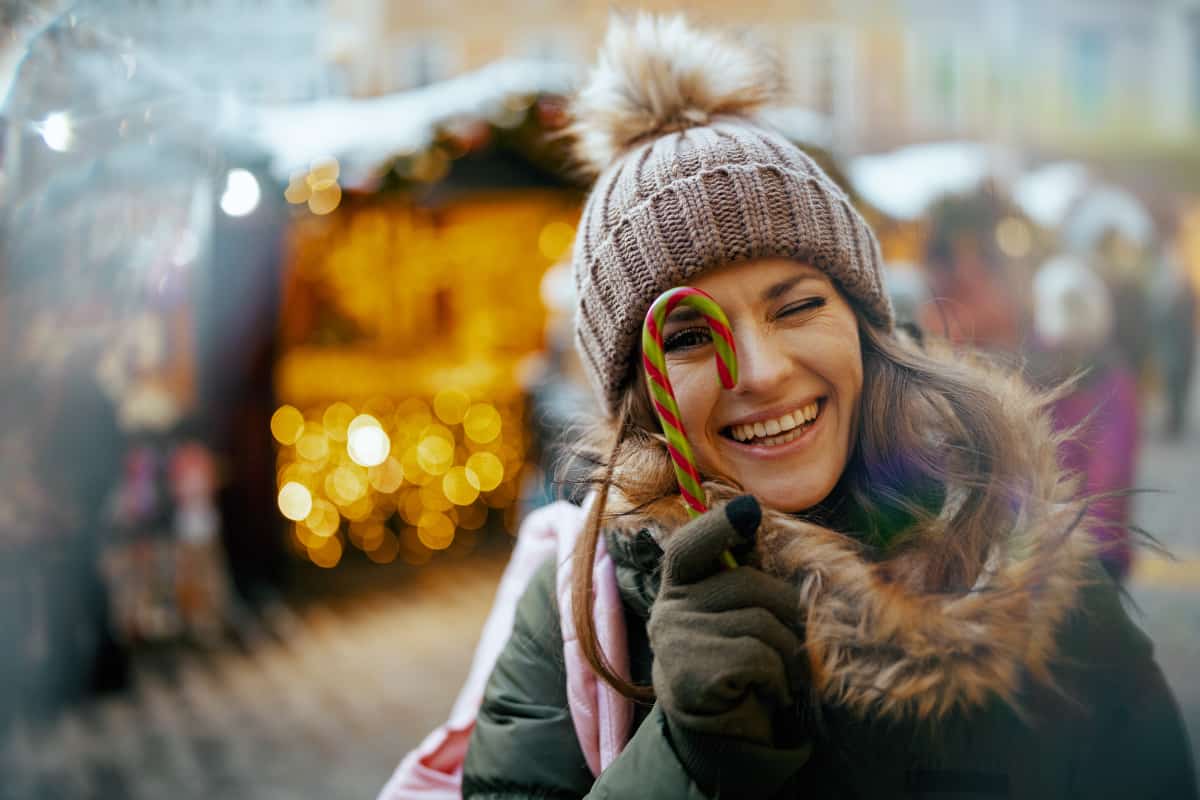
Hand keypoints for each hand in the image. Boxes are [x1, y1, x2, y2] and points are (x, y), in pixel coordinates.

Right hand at [648, 495, 804, 746]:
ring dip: (788, 652)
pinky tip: (772, 691)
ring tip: (784, 673)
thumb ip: (741, 576)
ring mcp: (678, 641)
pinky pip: (761, 658)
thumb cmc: (735, 660)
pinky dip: (780, 678)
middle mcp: (670, 608)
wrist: (716, 732)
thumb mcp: (732, 613)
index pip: (690, 546)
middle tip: (798, 638)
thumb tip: (759, 522)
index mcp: (679, 585)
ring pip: (761, 623)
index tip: (749, 511)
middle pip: (747, 584)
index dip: (719, 526)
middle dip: (787, 610)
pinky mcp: (694, 675)